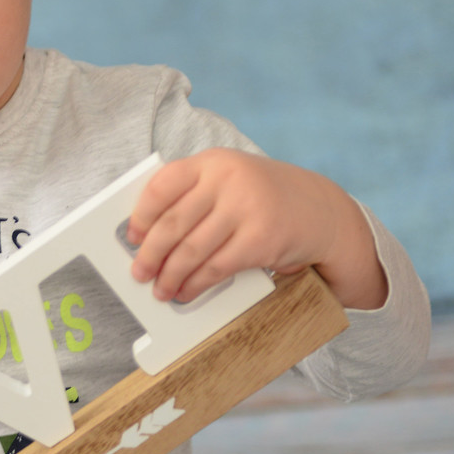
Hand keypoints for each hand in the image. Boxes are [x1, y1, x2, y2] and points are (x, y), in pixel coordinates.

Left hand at [125, 149, 386, 309]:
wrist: (321, 211)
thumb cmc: (262, 198)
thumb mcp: (229, 180)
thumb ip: (194, 196)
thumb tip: (148, 237)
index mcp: (212, 162)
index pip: (162, 185)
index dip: (141, 215)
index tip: (133, 238)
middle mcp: (228, 180)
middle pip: (173, 223)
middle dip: (151, 254)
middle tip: (139, 272)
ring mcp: (246, 208)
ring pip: (192, 249)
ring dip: (171, 275)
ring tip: (161, 289)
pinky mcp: (261, 239)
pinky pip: (216, 267)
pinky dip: (196, 284)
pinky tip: (187, 292)